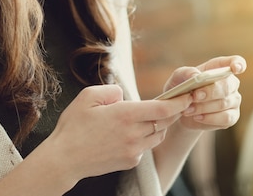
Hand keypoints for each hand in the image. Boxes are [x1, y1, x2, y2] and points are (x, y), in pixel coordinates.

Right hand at [44, 84, 191, 181]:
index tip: (188, 96)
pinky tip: (130, 134)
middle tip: (175, 103)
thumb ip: (112, 91)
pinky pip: (146, 147)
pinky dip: (144, 139)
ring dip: (158, 126)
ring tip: (147, 118)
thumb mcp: (87, 96)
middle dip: (171, 112)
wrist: (65, 159)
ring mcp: (133, 150)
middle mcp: (133, 133)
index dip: (179, 102)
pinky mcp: (130, 161)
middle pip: (164, 122)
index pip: (162, 108)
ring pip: (157, 136)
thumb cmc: (73, 126)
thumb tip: (125, 96)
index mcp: (125, 114)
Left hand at [163, 55, 245, 130]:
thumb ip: (187, 72)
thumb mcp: (179, 77)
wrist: (181, 110)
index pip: (236, 62)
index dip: (238, 64)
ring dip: (204, 107)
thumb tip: (196, 76)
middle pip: (227, 86)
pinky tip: (197, 117)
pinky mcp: (232, 117)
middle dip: (210, 92)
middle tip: (194, 96)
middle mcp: (231, 84)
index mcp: (220, 68)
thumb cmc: (182, 88)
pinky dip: (209, 118)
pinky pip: (226, 118)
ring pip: (224, 103)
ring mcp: (233, 101)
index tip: (235, 68)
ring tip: (188, 109)